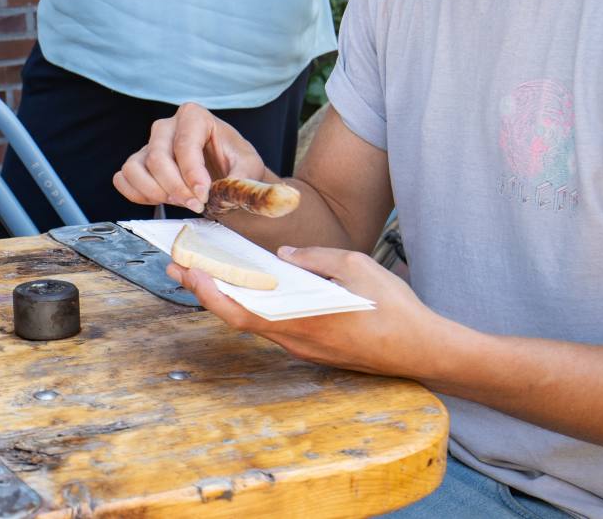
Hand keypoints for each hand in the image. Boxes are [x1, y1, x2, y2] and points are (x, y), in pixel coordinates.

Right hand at [112, 103, 269, 210]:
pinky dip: (136, 194)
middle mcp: (166, 126)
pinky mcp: (138, 163)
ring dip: (154, 192)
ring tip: (178, 202)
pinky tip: (160, 200)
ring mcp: (148, 145)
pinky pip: (122, 179)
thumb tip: (227, 189)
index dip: (192, 173)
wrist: (224, 171)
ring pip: (133, 168)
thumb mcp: (249, 166)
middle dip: (176, 187)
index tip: (203, 194)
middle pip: (157, 157)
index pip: (184, 144)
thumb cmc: (234, 162)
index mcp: (194, 116)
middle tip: (196, 205)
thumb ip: (241, 177)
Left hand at [172, 245, 457, 379]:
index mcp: (301, 322)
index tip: (188, 272)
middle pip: (238, 317)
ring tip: (204, 272)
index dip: (209, 295)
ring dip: (227, 298)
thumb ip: (316, 258)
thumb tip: (285, 253)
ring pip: (255, 322)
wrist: (424, 350)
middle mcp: (295, 340)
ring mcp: (303, 348)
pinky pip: (275, 325)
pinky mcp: (314, 348)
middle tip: (177, 267)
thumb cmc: (394, 309)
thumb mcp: (356, 266)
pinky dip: (254, 305)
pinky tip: (248, 287)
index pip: (241, 312)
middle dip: (205, 291)